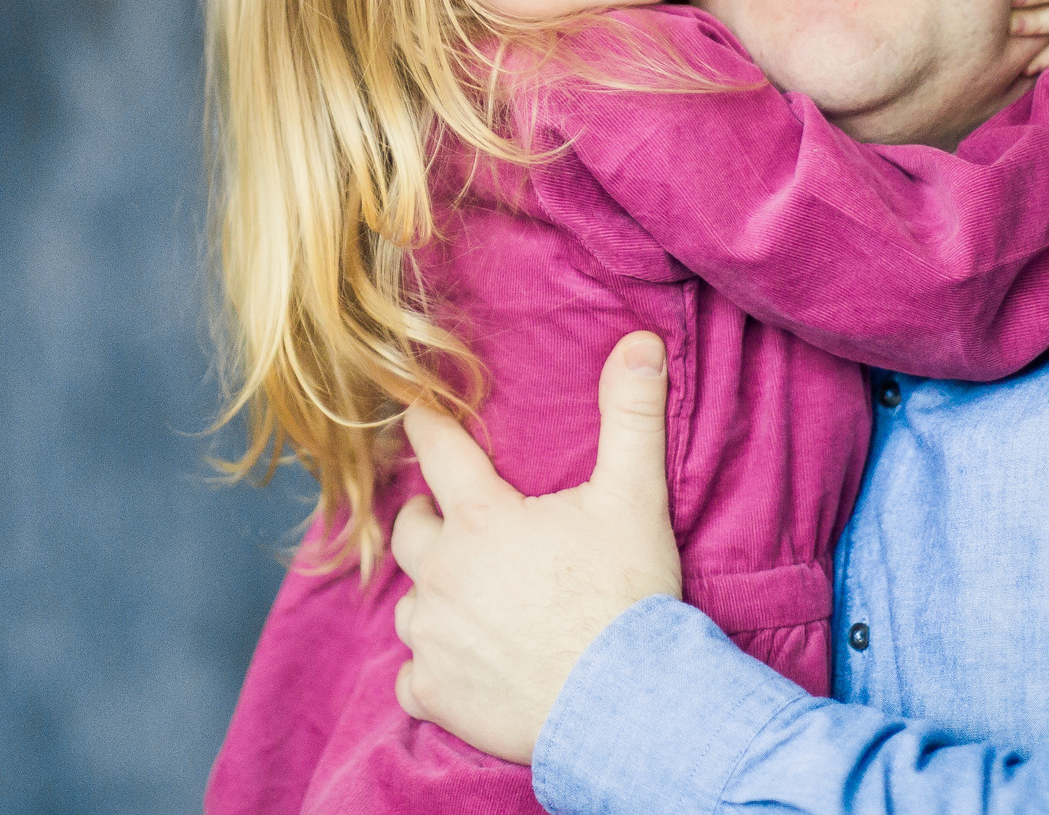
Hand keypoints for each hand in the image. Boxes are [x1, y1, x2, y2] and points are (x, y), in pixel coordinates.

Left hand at [389, 331, 682, 763]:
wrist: (625, 707)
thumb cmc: (628, 598)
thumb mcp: (634, 497)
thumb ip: (631, 415)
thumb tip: (639, 341)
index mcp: (481, 518)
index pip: (437, 451)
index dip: (425, 425)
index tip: (413, 411)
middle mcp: (442, 573)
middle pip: (409, 528)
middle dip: (426, 517)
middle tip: (452, 520)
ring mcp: (433, 637)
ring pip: (409, 604)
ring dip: (431, 596)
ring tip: (466, 600)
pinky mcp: (436, 694)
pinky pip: (412, 676)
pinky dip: (432, 669)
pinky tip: (461, 667)